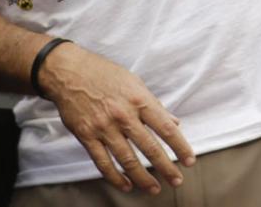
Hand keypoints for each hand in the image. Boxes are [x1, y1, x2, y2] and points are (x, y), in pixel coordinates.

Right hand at [38, 41, 194, 194]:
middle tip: (177, 180)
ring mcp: (104, 127)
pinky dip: (115, 177)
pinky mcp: (87, 136)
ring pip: (127, 159)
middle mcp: (124, 115)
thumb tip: (174, 123)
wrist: (70, 73)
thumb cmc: (106, 75)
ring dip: (143, 177)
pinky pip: (103, 162)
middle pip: (149, 147)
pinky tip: (126, 185)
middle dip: (166, 167)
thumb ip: (155, 105)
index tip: (189, 160)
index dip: (179, 146)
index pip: (165, 128)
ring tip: (154, 188)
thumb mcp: (135, 83)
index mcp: (139, 100)